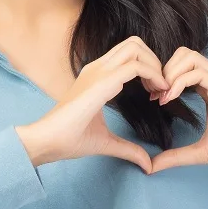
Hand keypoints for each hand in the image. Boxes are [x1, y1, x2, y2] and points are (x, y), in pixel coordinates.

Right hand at [14, 36, 167, 172]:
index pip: (128, 53)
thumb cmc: (69, 139)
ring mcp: (97, 72)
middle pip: (134, 43)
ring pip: (135, 47)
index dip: (148, 67)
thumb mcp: (106, 141)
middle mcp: (97, 68)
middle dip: (154, 60)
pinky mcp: (100, 82)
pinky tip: (156, 93)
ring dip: (154, 65)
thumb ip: (128, 149)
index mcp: (96, 75)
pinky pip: (134, 66)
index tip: (156, 93)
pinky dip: (153, 75)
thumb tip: (147, 165)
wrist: (46, 142)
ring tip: (160, 89)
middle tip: (161, 87)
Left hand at [149, 47, 207, 172]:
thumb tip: (151, 166)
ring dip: (169, 74)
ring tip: (162, 97)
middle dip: (163, 70)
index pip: (184, 64)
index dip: (164, 76)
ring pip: (190, 57)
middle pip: (184, 53)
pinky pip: (199, 74)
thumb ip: (176, 156)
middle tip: (155, 94)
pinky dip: (179, 83)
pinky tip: (170, 99)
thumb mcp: (200, 151)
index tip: (153, 98)